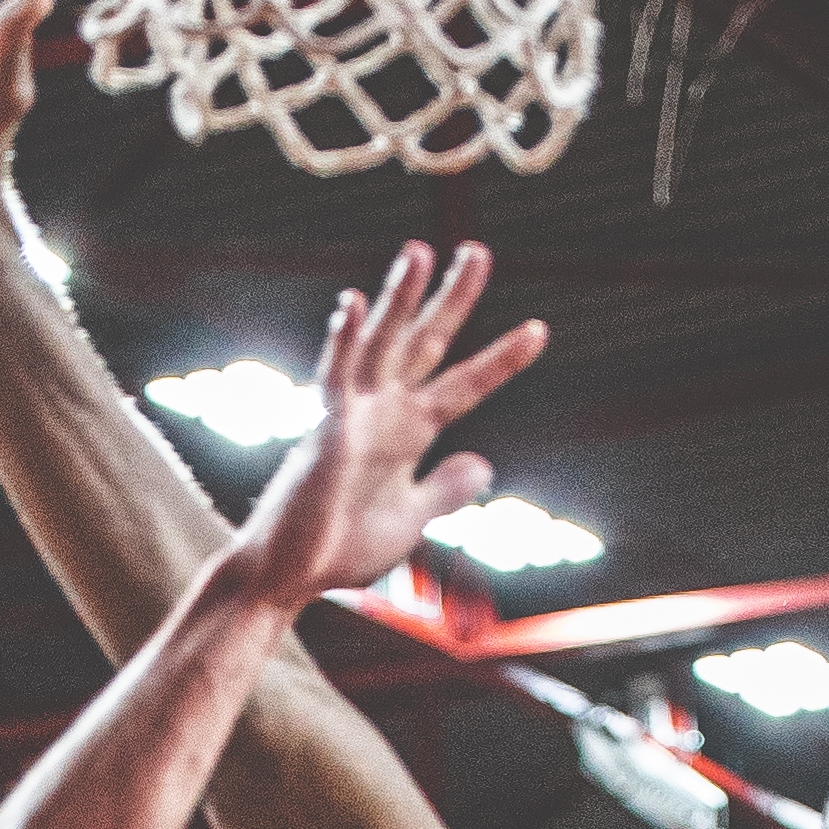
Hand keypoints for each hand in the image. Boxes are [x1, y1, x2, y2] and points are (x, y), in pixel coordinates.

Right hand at [226, 243, 548, 618]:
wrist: (289, 577)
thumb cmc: (340, 548)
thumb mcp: (410, 521)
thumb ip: (444, 490)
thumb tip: (484, 465)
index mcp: (407, 432)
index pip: (463, 386)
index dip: (499, 360)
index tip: (538, 331)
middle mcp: (382, 412)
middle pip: (424, 344)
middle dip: (450, 299)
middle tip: (478, 251)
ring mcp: (352, 417)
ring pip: (380, 345)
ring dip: (399, 299)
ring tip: (419, 253)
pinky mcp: (324, 433)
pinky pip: (335, 380)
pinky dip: (344, 343)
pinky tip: (354, 306)